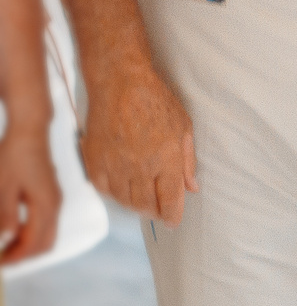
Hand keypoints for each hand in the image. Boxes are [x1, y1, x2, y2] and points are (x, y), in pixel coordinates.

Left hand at [0, 128, 61, 263]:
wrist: (29, 131)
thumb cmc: (14, 157)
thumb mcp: (3, 187)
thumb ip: (5, 217)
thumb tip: (5, 241)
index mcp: (45, 205)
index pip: (33, 243)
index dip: (15, 257)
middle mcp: (54, 205)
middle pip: (45, 243)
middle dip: (24, 256)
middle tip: (1, 259)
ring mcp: (54, 199)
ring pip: (46, 234)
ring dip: (27, 245)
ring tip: (5, 246)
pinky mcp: (50, 194)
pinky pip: (45, 223)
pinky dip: (31, 233)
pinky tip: (13, 230)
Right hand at [79, 43, 195, 223]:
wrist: (120, 84)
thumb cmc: (156, 101)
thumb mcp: (184, 127)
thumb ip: (187, 161)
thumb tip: (192, 188)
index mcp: (166, 159)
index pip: (170, 199)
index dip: (172, 215)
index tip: (173, 222)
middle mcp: (140, 166)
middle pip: (145, 205)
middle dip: (154, 213)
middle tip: (159, 212)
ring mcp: (115, 165)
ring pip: (124, 200)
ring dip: (135, 206)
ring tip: (143, 202)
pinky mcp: (95, 160)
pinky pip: (103, 189)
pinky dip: (113, 194)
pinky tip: (121, 190)